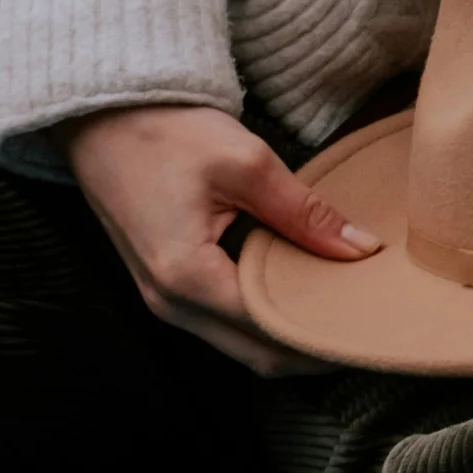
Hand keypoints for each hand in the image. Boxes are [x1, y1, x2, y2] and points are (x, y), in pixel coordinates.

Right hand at [63, 101, 378, 376]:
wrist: (100, 116)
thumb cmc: (163, 131)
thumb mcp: (246, 163)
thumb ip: (305, 214)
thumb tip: (361, 249)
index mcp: (188, 276)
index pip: (274, 329)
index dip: (328, 332)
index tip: (372, 324)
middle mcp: (171, 303)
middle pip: (259, 356)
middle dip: (315, 349)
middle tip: (366, 326)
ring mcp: (163, 300)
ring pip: (242, 346)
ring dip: (289, 336)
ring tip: (341, 310)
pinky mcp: (165, 287)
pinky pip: (223, 324)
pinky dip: (264, 319)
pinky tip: (298, 292)